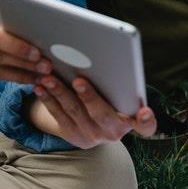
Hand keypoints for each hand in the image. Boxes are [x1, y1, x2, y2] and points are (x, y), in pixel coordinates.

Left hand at [29, 76, 155, 148]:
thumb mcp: (119, 93)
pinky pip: (58, 116)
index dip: (147, 120)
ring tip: (49, 76)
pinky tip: (40, 86)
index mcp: (131, 120)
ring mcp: (92, 136)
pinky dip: (48, 99)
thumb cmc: (112, 97)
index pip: (146, 126)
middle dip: (90, 97)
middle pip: (102, 115)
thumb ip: (118, 81)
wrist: (94, 122)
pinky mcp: (73, 135)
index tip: (145, 112)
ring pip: (74, 112)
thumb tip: (99, 53)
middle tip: (78, 80)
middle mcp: (114, 132)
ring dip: (60, 92)